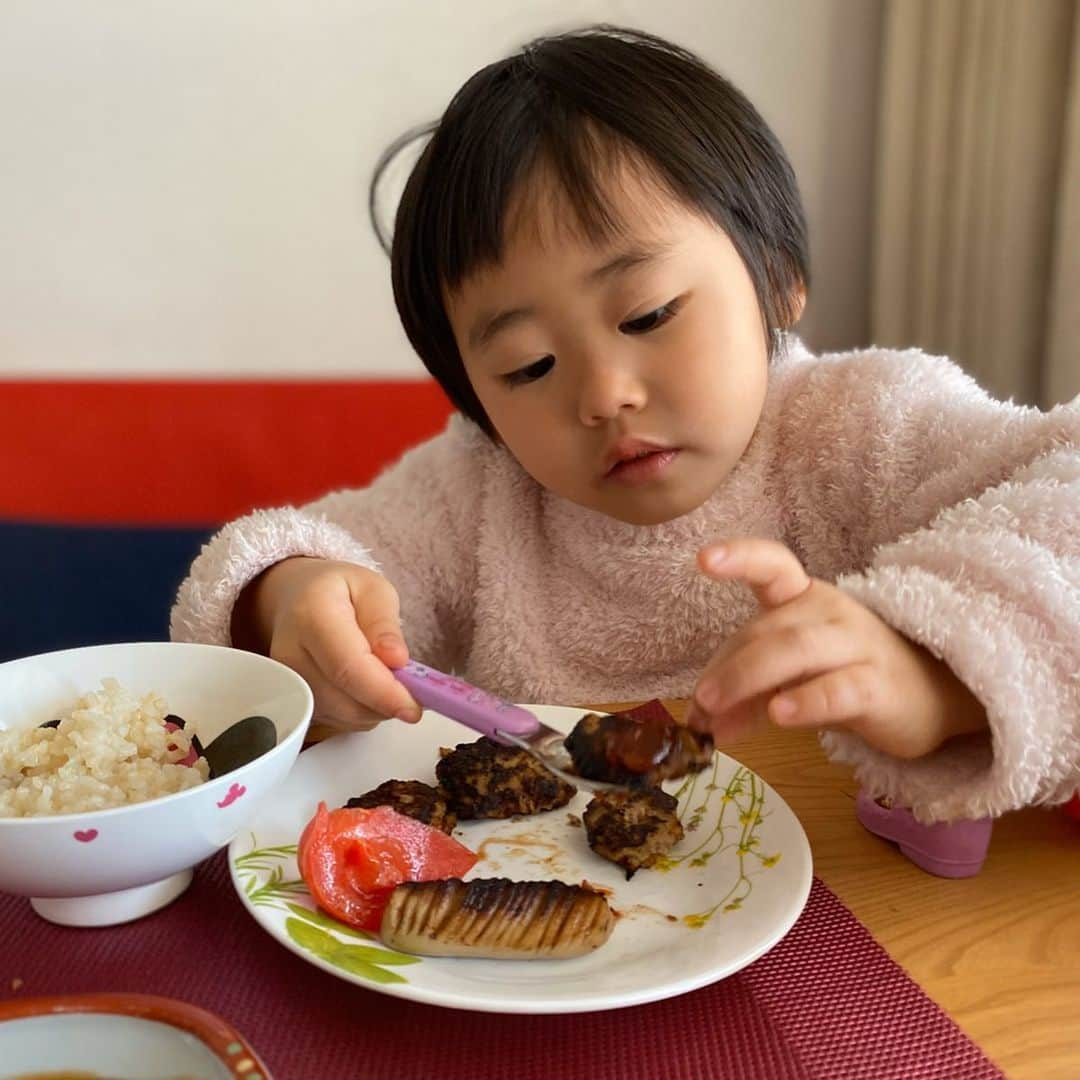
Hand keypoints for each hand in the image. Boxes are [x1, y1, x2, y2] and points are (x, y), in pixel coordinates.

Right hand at [232, 557, 421, 731]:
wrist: (295, 600)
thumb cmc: (338, 592)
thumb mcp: (372, 589)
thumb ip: (384, 624)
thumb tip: (396, 660)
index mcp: (311, 615)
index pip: (348, 667)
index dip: (383, 693)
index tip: (413, 707)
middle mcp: (290, 655)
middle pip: (344, 701)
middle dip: (386, 703)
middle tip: (412, 688)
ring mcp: (287, 685)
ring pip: (342, 717)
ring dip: (376, 709)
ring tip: (384, 677)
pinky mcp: (292, 704)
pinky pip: (337, 723)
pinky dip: (361, 713)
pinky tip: (366, 687)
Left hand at [685, 539, 986, 758]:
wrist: (935, 695)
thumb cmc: (848, 673)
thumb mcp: (791, 674)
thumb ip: (747, 690)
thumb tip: (698, 722)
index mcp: (803, 598)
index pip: (773, 564)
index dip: (739, 557)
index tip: (703, 559)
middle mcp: (830, 612)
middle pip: (767, 630)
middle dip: (727, 668)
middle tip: (698, 705)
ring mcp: (857, 646)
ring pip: (795, 651)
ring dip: (747, 678)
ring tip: (714, 709)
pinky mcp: (879, 687)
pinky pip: (838, 689)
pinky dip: (806, 700)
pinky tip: (780, 714)